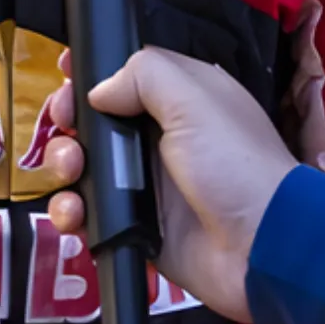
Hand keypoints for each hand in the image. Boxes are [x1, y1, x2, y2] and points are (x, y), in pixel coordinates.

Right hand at [43, 47, 294, 323]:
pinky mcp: (136, 227)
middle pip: (96, 119)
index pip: (126, 74)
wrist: (262, 249)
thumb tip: (99, 91)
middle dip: (69, 119)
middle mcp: (160, 136)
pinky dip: (72, 213)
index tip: (64, 75)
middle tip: (62, 125)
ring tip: (69, 171)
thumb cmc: (233, 164)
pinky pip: (91, 214)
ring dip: (64, 164)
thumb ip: (144, 76)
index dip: (92, 74)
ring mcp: (147, 184)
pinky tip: (73, 214)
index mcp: (180, 98)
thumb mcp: (195, 101)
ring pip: (86, 166)